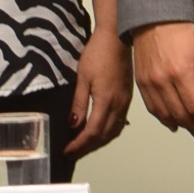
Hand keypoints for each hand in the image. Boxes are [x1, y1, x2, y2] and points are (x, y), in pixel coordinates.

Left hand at [66, 29, 133, 158]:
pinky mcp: (127, 99)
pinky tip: (99, 133)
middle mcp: (119, 106)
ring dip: (98, 142)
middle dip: (87, 148)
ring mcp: (125, 103)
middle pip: (103, 136)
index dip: (79, 145)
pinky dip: (107, 133)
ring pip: (113, 132)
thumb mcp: (83, 77)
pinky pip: (119, 124)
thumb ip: (79, 103)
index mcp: (106, 101)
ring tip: (83, 146)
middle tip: (72, 154)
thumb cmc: (97, 54)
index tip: (67, 152)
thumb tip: (73, 125)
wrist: (117, 38)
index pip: (92, 132)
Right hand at [129, 22, 193, 141]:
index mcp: (180, 73)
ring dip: (182, 127)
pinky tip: (175, 123)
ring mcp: (150, 84)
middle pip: (181, 115)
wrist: (153, 19)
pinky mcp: (141, 83)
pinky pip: (153, 109)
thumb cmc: (180, 32)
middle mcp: (162, 81)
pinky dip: (164, 119)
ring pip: (166, 116)